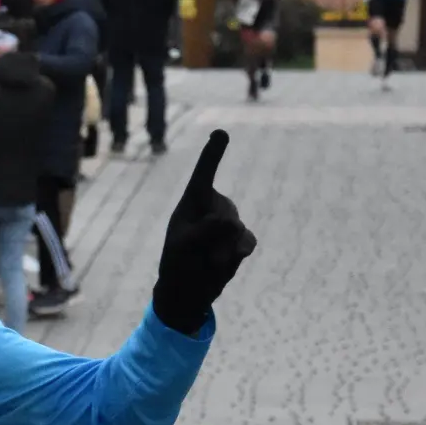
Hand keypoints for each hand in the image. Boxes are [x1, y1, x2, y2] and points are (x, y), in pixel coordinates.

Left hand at [152, 130, 256, 334]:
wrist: (188, 292)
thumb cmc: (178, 265)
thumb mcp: (184, 246)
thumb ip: (206, 230)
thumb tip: (232, 223)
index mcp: (192, 203)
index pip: (203, 175)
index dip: (213, 154)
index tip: (220, 132)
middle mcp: (212, 207)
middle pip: (225, 213)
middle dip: (214, 237)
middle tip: (196, 252)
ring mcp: (228, 222)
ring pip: (237, 230)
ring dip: (222, 250)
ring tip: (206, 260)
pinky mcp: (240, 239)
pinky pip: (248, 241)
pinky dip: (238, 253)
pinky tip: (228, 261)